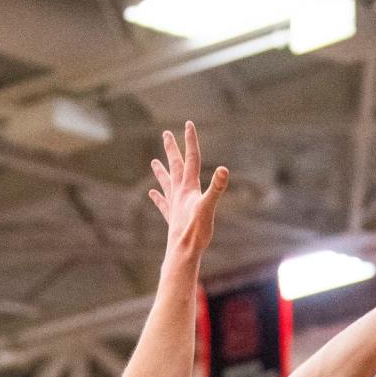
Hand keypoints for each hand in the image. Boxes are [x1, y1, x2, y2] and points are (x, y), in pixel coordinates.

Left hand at [148, 120, 228, 262]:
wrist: (183, 252)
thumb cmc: (196, 231)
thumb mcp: (209, 207)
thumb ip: (216, 188)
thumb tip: (223, 169)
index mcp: (188, 188)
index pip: (191, 159)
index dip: (190, 141)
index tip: (188, 124)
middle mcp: (179, 193)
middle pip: (175, 166)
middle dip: (172, 149)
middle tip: (166, 133)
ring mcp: (174, 205)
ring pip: (166, 183)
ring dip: (161, 171)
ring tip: (154, 162)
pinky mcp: (172, 218)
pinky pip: (163, 204)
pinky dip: (158, 198)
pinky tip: (152, 194)